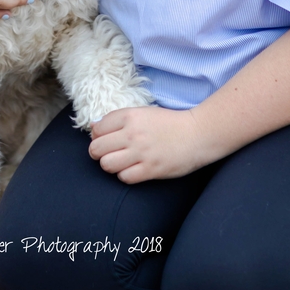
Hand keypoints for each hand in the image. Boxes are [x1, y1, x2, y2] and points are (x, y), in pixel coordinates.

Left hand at [88, 106, 207, 183]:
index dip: (98, 136)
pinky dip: (125, 175)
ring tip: (120, 162)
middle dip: (98, 152)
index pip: (98, 129)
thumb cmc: (169, 123)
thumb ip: (118, 119)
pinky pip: (124, 177)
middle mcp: (132, 133)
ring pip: (106, 165)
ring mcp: (141, 153)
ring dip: (110, 165)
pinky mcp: (150, 170)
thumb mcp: (143, 113)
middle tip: (108, 153)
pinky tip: (133, 169)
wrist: (197, 134)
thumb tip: (93, 126)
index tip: (106, 139)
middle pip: (97, 148)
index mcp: (130, 116)